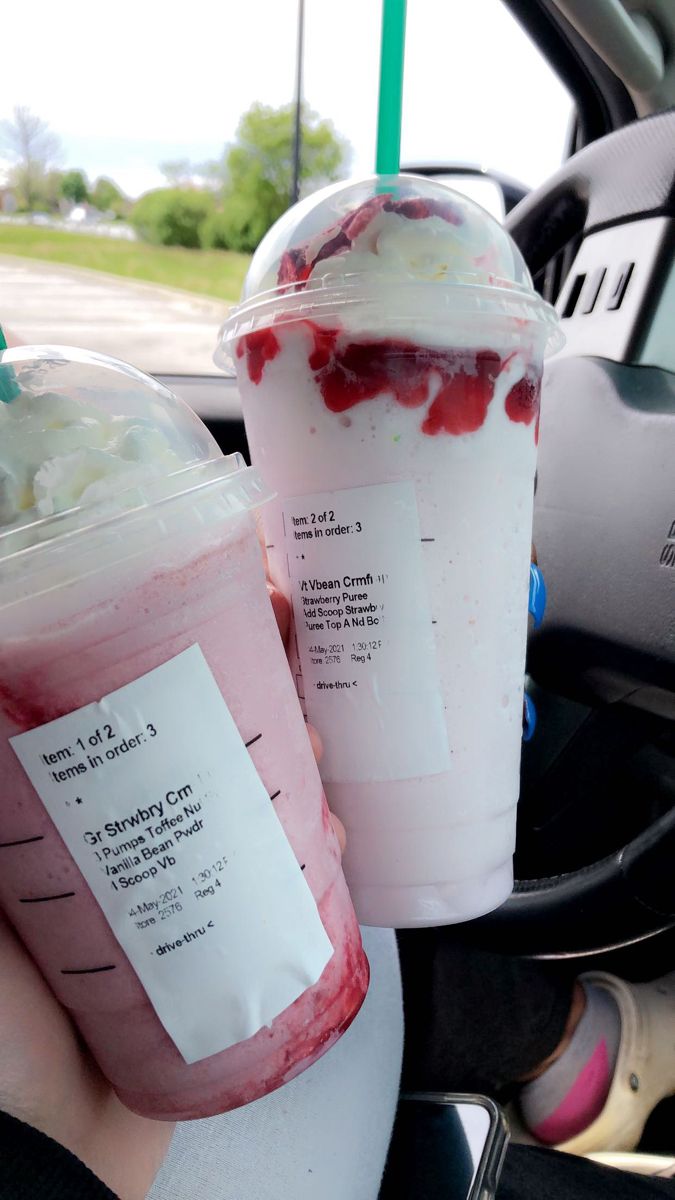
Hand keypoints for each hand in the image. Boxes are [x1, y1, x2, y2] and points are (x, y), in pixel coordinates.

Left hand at [0, 578, 339, 1199]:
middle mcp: (125, 846)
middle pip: (211, 751)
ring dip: (302, 781)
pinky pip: (282, 898)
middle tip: (301, 694)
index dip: (198, 652)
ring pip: (257, 815)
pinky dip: (316, 867)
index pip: (142, 707)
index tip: (245, 614)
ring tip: (321, 771)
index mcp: (67, 815)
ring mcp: (177, 901)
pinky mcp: (219, 959)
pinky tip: (332, 852)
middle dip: (269, 709)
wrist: (31, 1165)